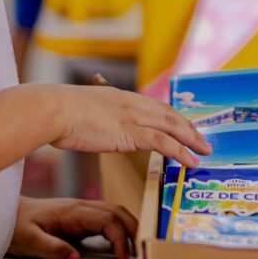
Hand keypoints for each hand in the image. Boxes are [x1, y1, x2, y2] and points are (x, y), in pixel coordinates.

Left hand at [9, 197, 138, 258]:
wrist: (6, 213)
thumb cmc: (16, 226)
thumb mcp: (29, 241)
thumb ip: (52, 249)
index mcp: (72, 211)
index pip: (107, 219)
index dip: (120, 237)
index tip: (123, 258)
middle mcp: (81, 207)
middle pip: (117, 211)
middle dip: (133, 229)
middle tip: (141, 252)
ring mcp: (81, 210)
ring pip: (114, 211)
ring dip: (129, 226)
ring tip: (136, 247)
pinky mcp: (80, 216)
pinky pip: (106, 217)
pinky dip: (119, 227)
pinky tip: (121, 242)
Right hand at [43, 85, 210, 167]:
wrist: (53, 109)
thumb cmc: (57, 112)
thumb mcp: (82, 109)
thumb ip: (96, 116)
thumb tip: (95, 124)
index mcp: (121, 96)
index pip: (156, 106)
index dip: (173, 117)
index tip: (185, 126)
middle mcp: (132, 103)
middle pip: (170, 115)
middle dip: (189, 127)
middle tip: (202, 140)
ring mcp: (133, 116)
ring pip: (172, 127)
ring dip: (192, 139)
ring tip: (204, 151)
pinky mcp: (130, 132)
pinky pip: (164, 143)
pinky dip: (181, 151)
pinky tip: (190, 161)